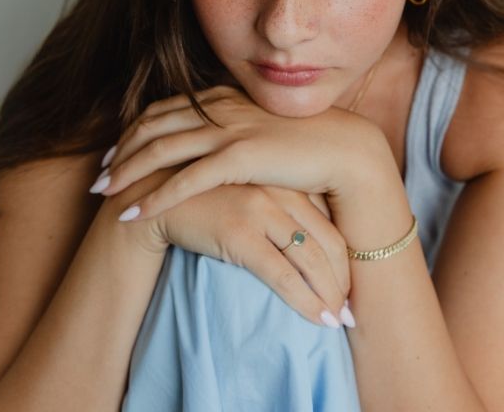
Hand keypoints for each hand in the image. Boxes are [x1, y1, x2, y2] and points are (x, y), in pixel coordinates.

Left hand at [94, 85, 390, 223]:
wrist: (347, 151)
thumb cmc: (312, 146)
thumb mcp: (266, 131)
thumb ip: (238, 131)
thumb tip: (221, 147)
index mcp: (225, 99)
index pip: (164, 110)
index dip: (134, 132)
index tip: (115, 154)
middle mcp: (221, 109)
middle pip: (153, 128)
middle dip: (121, 153)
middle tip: (98, 178)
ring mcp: (229, 130)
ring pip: (160, 151)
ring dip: (126, 175)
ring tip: (103, 197)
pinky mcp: (239, 157)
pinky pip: (184, 180)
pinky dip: (153, 198)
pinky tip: (132, 216)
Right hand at [150, 177, 353, 327]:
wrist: (152, 198)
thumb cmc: (203, 201)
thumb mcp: (248, 194)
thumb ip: (278, 209)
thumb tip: (308, 246)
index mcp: (286, 181)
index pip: (331, 227)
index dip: (347, 262)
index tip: (351, 290)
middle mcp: (280, 191)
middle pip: (329, 244)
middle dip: (343, 284)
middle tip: (350, 313)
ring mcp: (261, 210)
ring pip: (312, 261)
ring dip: (330, 296)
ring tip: (337, 321)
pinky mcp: (239, 232)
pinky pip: (283, 274)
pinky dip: (306, 301)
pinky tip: (318, 319)